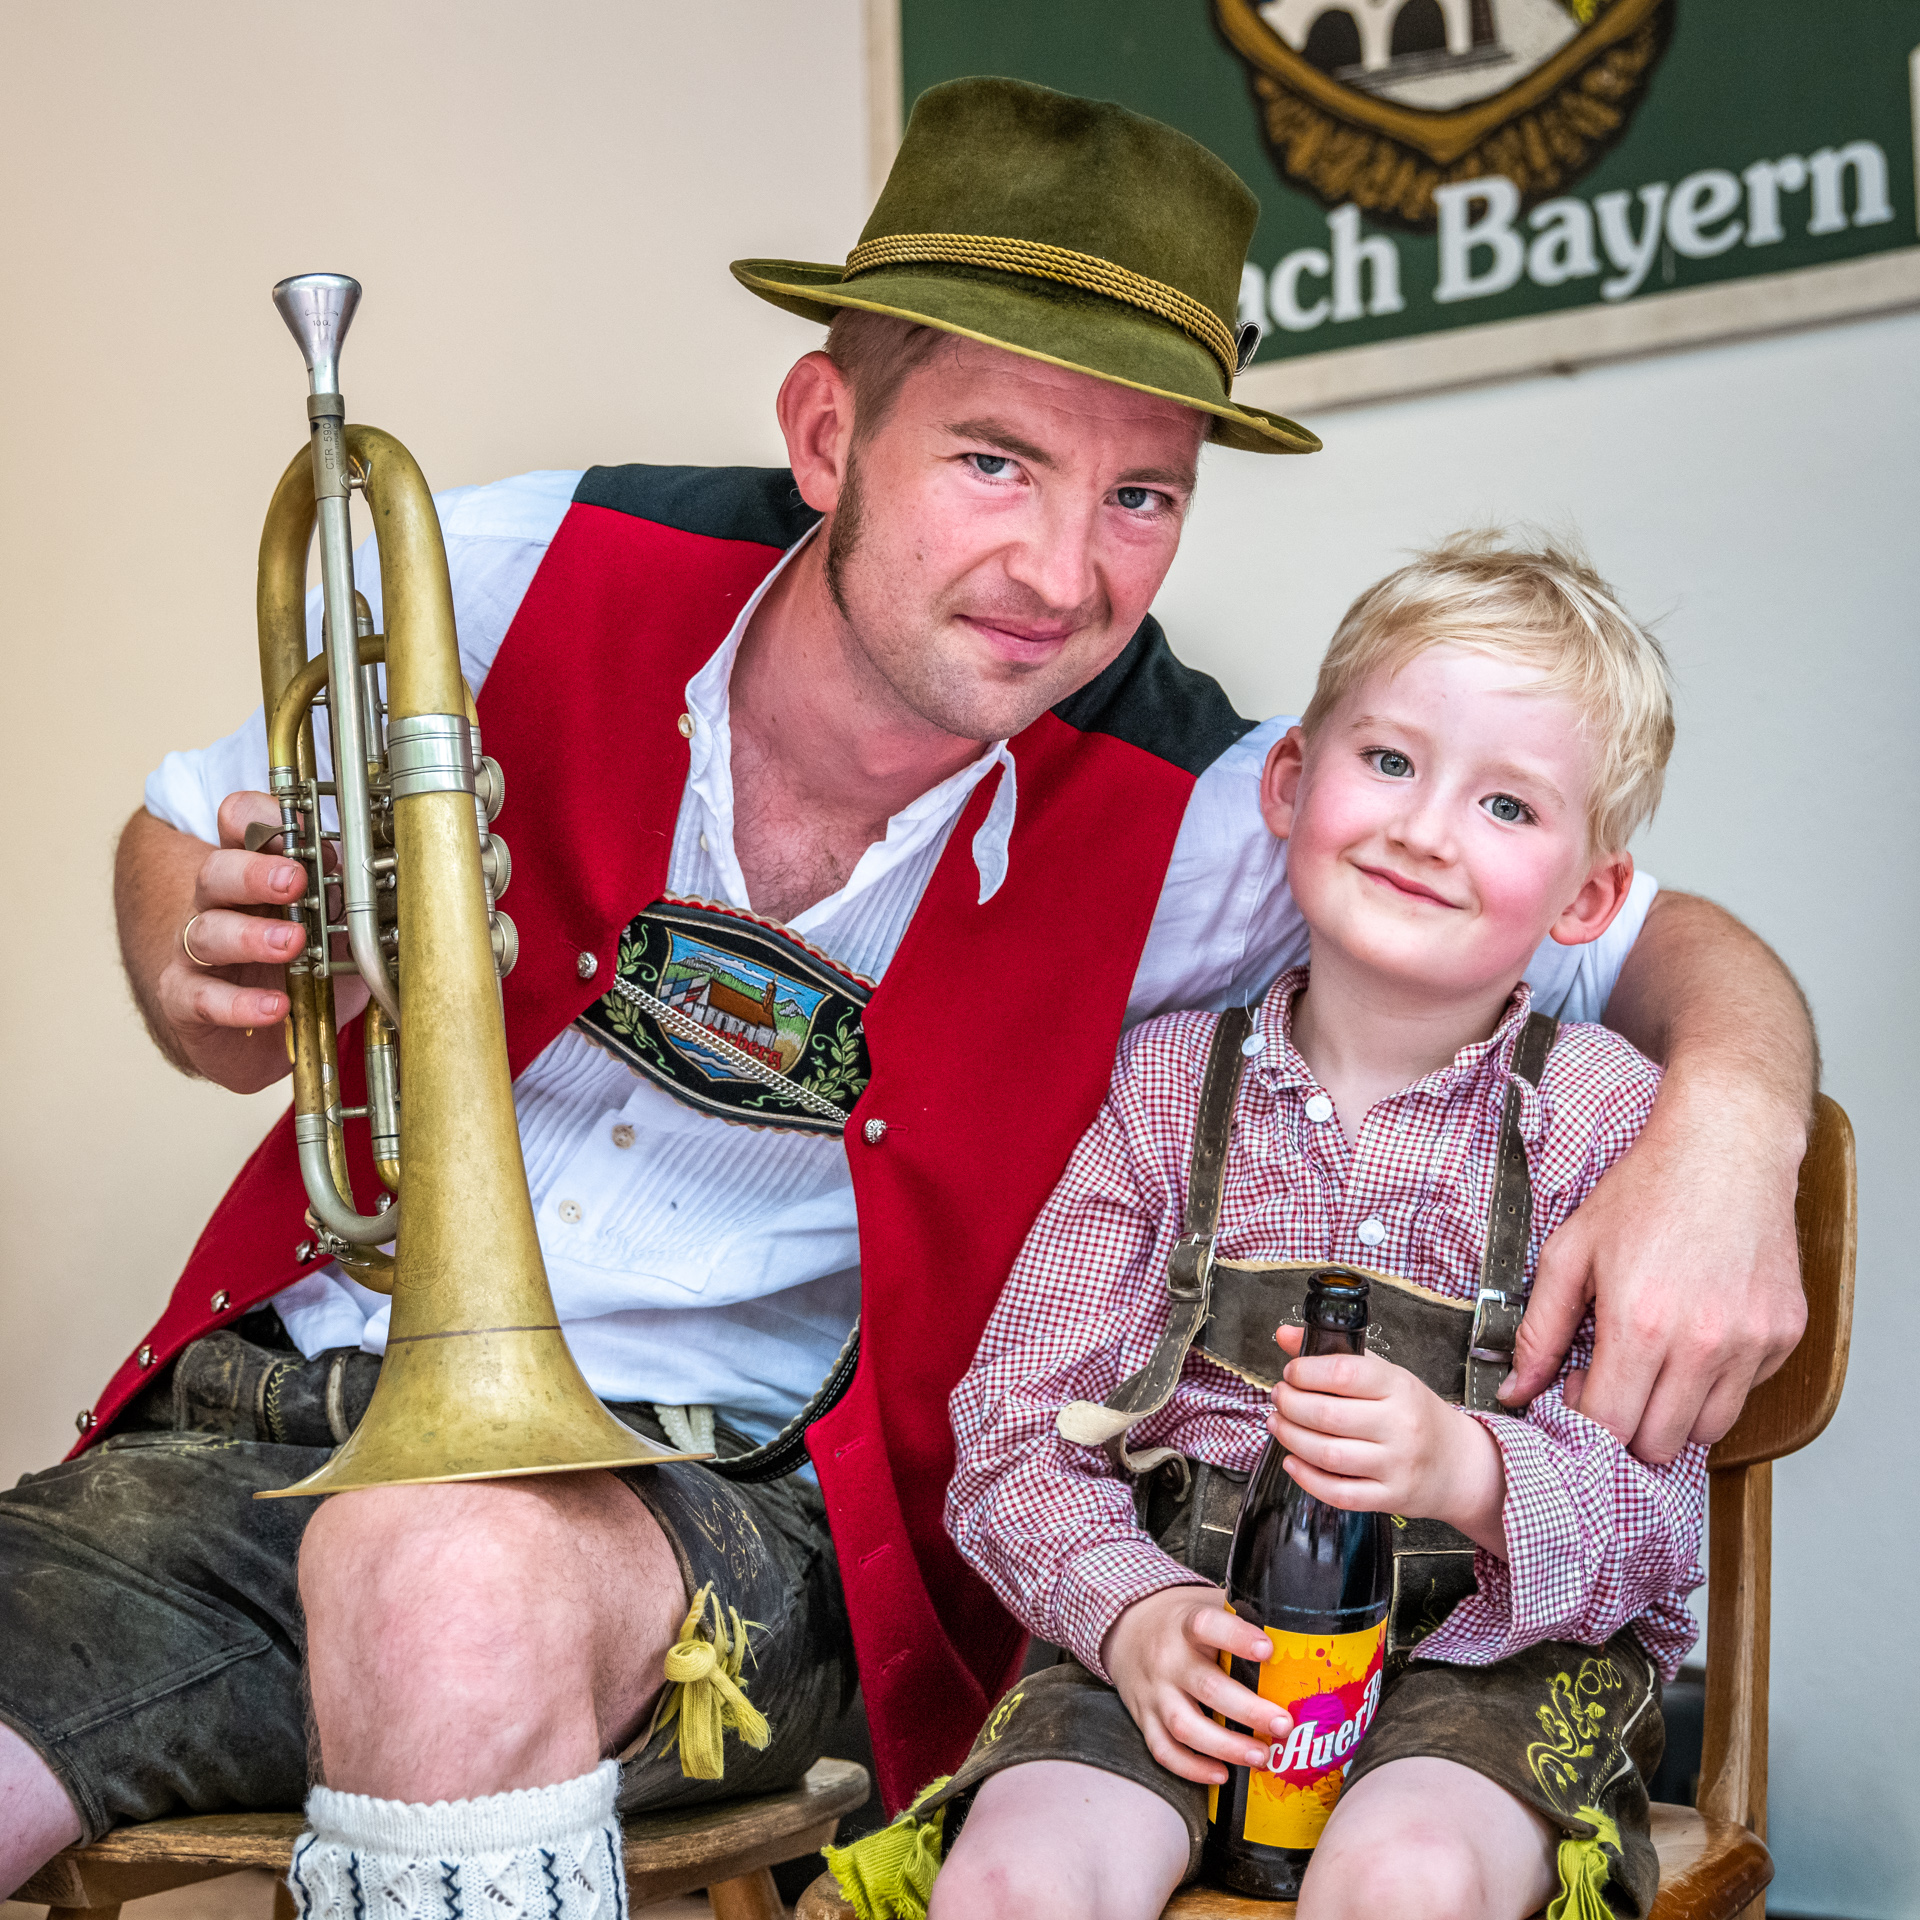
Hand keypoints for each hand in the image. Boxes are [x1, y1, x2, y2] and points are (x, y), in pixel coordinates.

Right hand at [121, 792, 364, 1091]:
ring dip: (250, 936)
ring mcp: (196, 952)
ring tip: (291, 943)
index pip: (240, 826)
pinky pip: (200, 998)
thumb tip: (352, 868)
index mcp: (252, 875)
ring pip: (207, 932)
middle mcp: (218, 906)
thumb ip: (335, 894)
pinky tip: (275, 1006)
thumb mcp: (328, 923)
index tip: (293, 826)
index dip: (259, 818)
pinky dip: (239, 1004)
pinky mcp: (185, 1000)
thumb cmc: (296, 966)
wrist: (263, 1034)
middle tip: (292, 881)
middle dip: (254, 873)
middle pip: (216, 872)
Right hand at [1102, 1584, 1291, 1785]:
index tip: (1268, 1650)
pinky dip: (1192, 1768)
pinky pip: (1164, 1751)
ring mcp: (1154, 1692)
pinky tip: (1222, 1775)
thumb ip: (1241, 1617)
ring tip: (1263, 1757)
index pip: (1207, 1625)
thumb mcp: (1205, 1605)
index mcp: (1185, 1624)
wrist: (1126, 1629)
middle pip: (1206, 1687)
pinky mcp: (1144, 1719)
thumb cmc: (1183, 1622)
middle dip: (1249, 1711)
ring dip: (1227, 1747)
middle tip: (1284, 1725)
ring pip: (1185, 1726)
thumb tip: (1301, 1635)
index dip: (1237, 1638)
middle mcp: (1167, 1659)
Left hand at [1269, 1326, 1506, 1553]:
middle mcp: (1400, 1426)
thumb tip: (1285, 1335)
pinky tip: (1292, 1462)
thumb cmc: (1415, 1414)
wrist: (1459, 1463)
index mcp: (1399, 1387)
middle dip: (1290, 1404)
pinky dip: (1307, 1478)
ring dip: (1291, 1438)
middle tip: (1278, 1398)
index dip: (1305, 1371)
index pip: (1344, 1372)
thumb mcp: (1386, 1376)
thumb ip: (1337, 1354)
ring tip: (1278, 1424)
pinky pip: (1339, 1493)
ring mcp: (1396, 1465)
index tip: (1290, 1373)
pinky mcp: (1390, 1497)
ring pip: (1328, 1454)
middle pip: (1328, 1415)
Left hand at [1500, 1069, 1806, 1462]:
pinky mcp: (1784, 1335)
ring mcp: (1751, 1343)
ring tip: (1654, 1364)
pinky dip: (1717, 1384)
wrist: (1725, 1149)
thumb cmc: (1644, 1194)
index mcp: (1641, 1325)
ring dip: (1674, 1414)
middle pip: (1660, 1444)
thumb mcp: (1569, 1254)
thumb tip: (1515, 1389)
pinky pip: (1746, 1393)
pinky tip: (1695, 1339)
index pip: (1611, 1427)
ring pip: (1709, 1431)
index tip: (1580, 1391)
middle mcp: (1703, 1345)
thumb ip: (1538, 1330)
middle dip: (1627, 1428)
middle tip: (1614, 1381)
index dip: (1586, 1422)